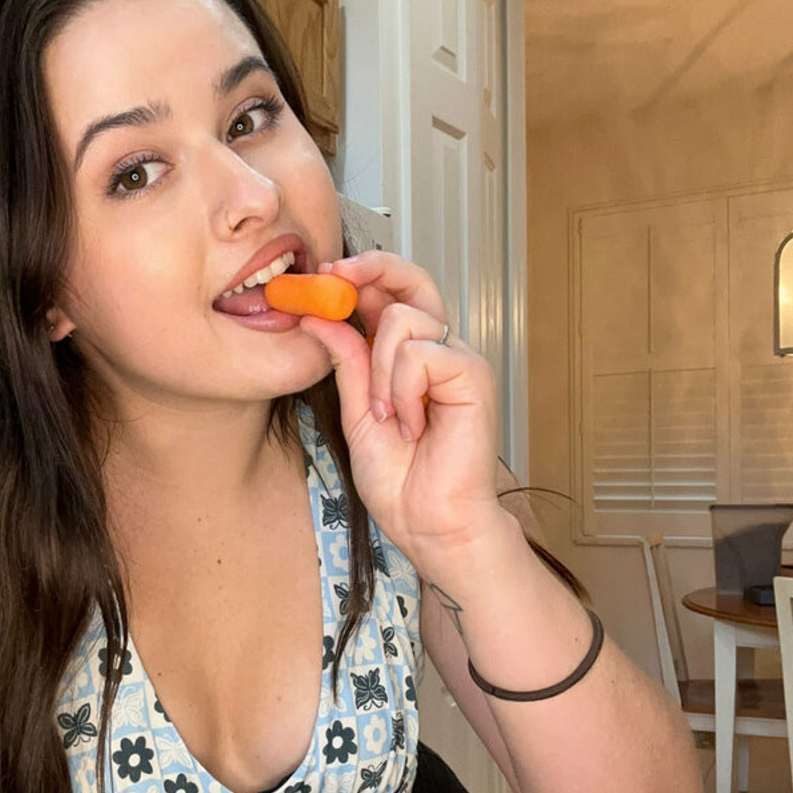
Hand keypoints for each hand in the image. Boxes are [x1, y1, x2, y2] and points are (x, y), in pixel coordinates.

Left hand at [296, 251, 504, 558]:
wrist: (429, 523)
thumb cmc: (402, 481)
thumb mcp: (357, 413)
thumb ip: (345, 363)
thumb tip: (319, 315)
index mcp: (410, 357)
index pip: (393, 293)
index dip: (361, 273)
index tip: (323, 274)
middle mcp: (439, 350)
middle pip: (411, 281)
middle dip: (371, 269)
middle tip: (334, 277)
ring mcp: (460, 360)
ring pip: (403, 320)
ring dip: (379, 371)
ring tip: (388, 415)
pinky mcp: (473, 376)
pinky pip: (421, 355)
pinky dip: (402, 390)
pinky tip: (411, 424)